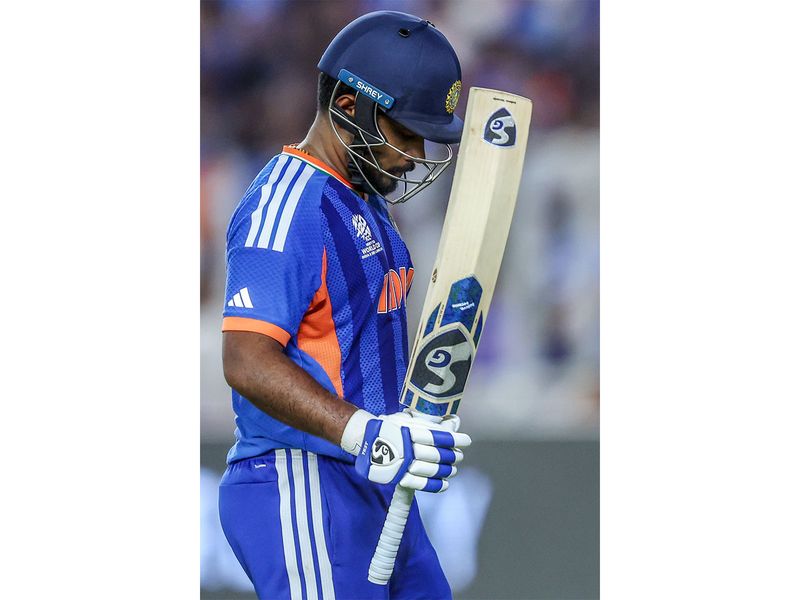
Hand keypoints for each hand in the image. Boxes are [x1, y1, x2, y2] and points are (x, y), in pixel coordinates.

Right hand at [340, 409, 470, 492]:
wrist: (364, 440)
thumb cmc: (388, 427)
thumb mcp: (406, 418)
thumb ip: (427, 422)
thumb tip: (451, 423)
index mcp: (410, 431)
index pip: (439, 437)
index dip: (455, 439)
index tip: (466, 441)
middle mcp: (408, 448)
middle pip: (437, 454)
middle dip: (453, 456)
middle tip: (459, 456)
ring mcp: (403, 464)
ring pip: (432, 470)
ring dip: (447, 470)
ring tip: (454, 469)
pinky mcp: (399, 477)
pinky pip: (422, 484)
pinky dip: (436, 485)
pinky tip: (445, 482)